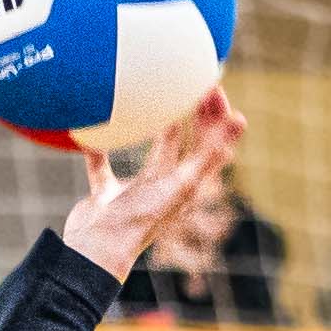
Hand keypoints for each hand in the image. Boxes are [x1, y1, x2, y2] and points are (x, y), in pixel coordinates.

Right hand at [60, 91, 243, 276]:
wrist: (97, 251)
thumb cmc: (140, 219)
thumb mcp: (180, 184)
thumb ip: (209, 153)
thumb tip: (242, 119)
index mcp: (186, 185)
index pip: (210, 142)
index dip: (215, 114)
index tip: (211, 83)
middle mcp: (164, 186)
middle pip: (183, 142)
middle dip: (190, 112)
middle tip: (188, 79)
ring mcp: (136, 191)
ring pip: (149, 154)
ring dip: (153, 128)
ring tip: (154, 97)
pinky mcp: (106, 195)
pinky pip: (102, 167)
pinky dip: (97, 151)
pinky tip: (88, 133)